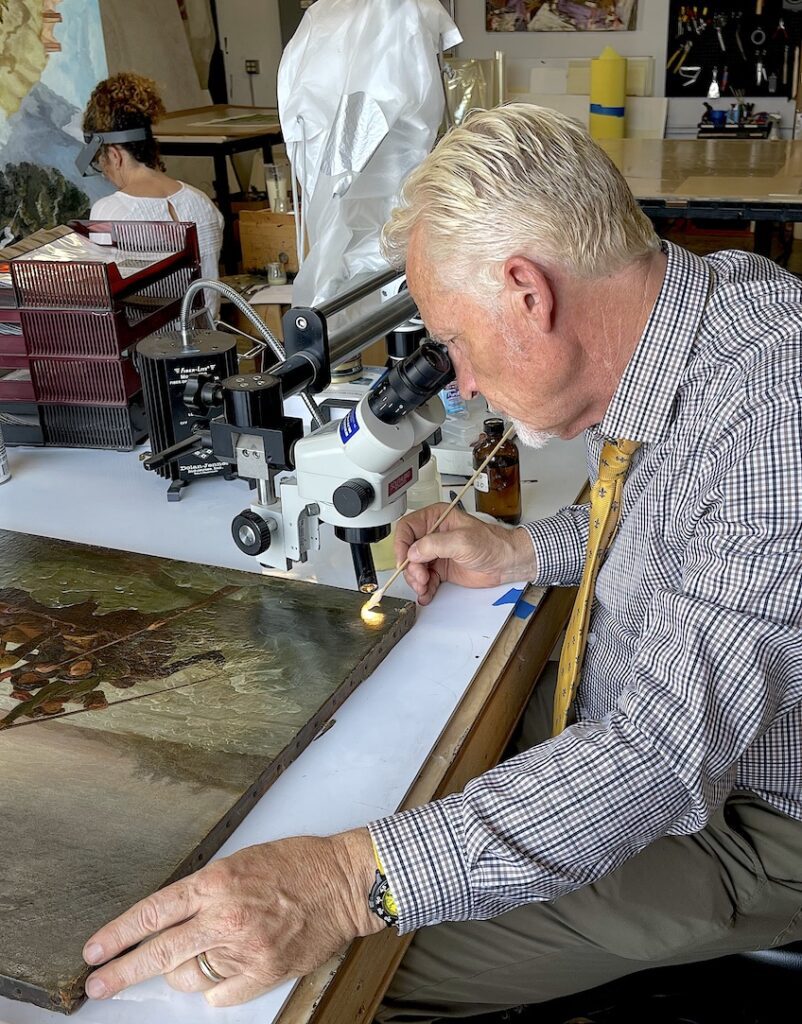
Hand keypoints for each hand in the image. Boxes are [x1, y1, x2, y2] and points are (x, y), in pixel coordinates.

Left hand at [82, 829, 381, 1007]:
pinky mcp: (264, 972)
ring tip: (212, 947)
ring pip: (189, 975)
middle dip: (121, 971)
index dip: (118, 934)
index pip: (153, 913)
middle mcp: (225, 918)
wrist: (342, 882)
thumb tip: (169, 921)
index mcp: (216, 883)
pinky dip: (219, 983)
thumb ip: (204, 892)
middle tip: (98, 983)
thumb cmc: (296, 864)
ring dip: (187, 968)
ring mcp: (245, 949)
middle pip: (158, 954)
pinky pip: (220, 993)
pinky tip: (232, 963)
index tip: (96, 949)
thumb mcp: (240, 862)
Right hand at [395, 503, 535, 605]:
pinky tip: (427, 594)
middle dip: (411, 568)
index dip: (401, 545)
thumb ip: (434, 544)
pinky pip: (425, 580)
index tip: (404, 561)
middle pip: (408, 551)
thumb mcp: (462, 541)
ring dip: (416, 580)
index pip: (407, 528)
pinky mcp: (441, 569)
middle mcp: (433, 534)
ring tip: (425, 587)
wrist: (506, 563)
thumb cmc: (492, 544)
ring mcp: (436, 553)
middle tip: (421, 578)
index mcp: (436, 518)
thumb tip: (413, 552)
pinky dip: (424, 589)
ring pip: (414, 568)